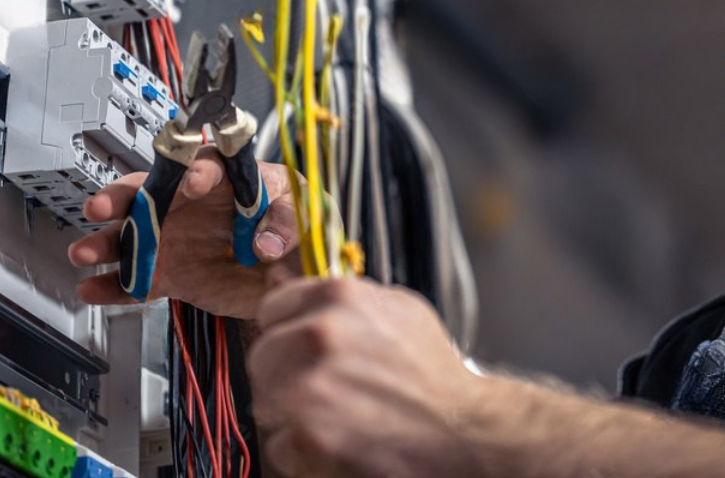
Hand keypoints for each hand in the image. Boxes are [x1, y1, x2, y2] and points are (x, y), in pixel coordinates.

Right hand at [67, 150, 302, 318]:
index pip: (204, 165)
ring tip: (83, 252)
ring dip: (105, 243)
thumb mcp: (303, 212)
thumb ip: (286, 221)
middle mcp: (191, 204)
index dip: (196, 171)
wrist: (290, 272)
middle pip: (149, 192)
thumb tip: (265, 242)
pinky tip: (92, 288)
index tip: (192, 182)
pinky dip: (113, 286)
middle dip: (122, 198)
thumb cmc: (294, 225)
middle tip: (102, 206)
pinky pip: (137, 280)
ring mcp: (176, 238)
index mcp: (226, 178)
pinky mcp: (171, 273)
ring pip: (132, 236)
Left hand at [248, 269, 487, 477]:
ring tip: (335, 414)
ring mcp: (310, 389)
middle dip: (285, 373)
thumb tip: (283, 274)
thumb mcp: (398, 309)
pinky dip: (300, 450)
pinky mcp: (308, 438)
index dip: (289, 330)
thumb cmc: (432, 371)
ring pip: (263, 400)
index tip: (305, 347)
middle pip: (261, 355)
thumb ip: (340, 295)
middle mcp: (319, 336)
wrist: (463, 430)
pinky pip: (277, 444)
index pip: (272, 308)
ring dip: (290, 412)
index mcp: (338, 297)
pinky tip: (337, 440)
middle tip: (323, 388)